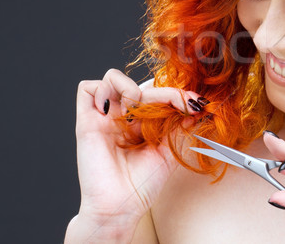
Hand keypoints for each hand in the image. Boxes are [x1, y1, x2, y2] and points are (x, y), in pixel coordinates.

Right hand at [71, 69, 206, 234]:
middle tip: (183, 105)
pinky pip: (87, 88)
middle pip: (141, 85)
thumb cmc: (142, 184)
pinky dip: (101, 90)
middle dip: (165, 94)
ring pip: (112, 78)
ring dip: (129, 87)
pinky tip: (113, 111)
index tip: (198, 104)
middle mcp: (123, 117)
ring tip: (135, 112)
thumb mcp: (168, 152)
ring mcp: (105, 117)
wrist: (120, 206)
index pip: (159, 95)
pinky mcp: (86, 121)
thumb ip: (180, 128)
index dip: (178, 95)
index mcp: (142, 123)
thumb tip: (199, 107)